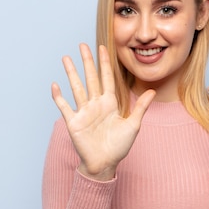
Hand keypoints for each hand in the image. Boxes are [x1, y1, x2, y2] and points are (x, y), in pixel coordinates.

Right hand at [52, 43, 155, 180]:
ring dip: (71, 73)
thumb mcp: (133, 125)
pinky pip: (65, 107)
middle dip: (87, 62)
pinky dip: (59, 97)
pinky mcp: (74, 122)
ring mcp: (84, 112)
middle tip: (82, 45)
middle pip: (90, 78)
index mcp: (110, 103)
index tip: (103, 47)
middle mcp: (95, 104)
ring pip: (77, 88)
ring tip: (66, 58)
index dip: (105, 63)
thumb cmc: (119, 147)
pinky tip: (55, 85)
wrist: (105, 163)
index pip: (107, 78)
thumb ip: (141, 107)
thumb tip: (152, 91)